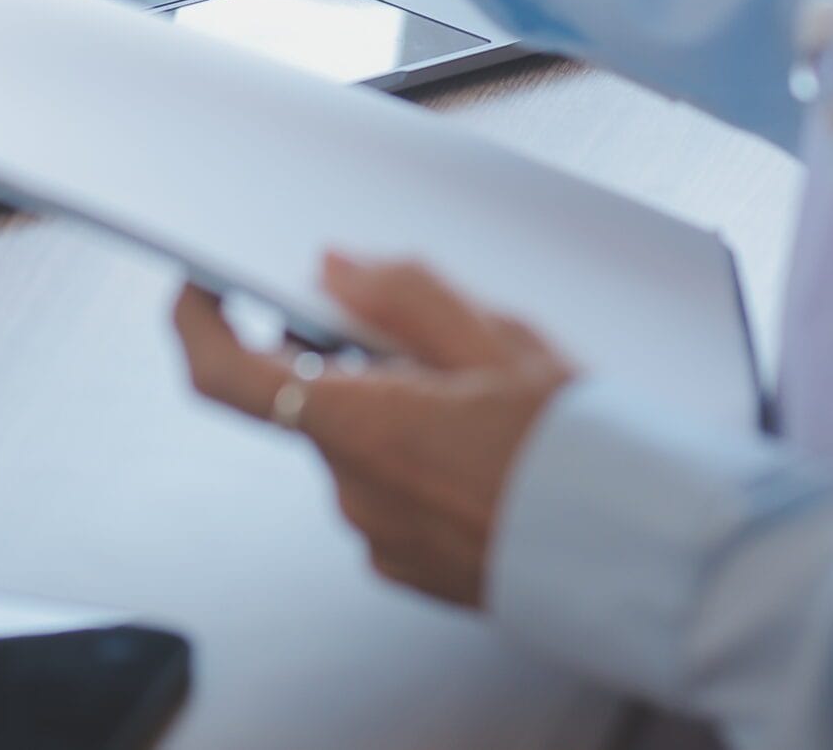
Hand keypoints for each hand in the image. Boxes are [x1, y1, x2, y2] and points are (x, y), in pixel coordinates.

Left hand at [174, 253, 575, 605]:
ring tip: (480, 395)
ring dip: (392, 406)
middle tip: (423, 333)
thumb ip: (404, 296)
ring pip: (355, 439)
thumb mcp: (499, 341)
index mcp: (361, 424)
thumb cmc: (579, 454)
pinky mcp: (405, 564)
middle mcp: (353, 487)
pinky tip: (478, 447)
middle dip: (350, 355)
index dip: (198, 320)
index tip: (203, 286)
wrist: (634, 554)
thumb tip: (336, 268)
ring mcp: (376, 533)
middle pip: (311, 395)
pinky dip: (413, 456)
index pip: (223, 373)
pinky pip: (384, 488)